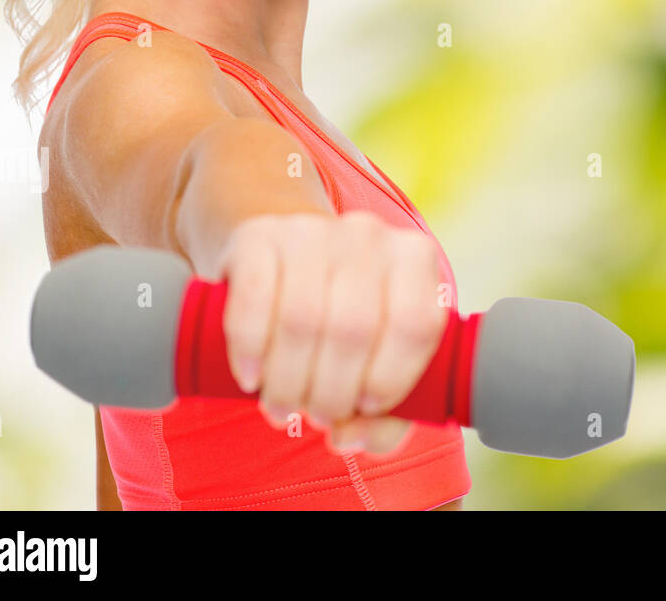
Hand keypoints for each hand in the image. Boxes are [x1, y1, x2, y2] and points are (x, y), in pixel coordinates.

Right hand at [217, 211, 447, 454]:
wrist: (287, 260)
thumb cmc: (344, 319)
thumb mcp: (378, 357)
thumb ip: (386, 412)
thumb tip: (352, 436)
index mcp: (414, 258)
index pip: (416, 324)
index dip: (391, 379)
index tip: (365, 408)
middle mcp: (369, 234)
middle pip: (354, 330)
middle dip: (331, 394)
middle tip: (316, 415)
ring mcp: (312, 230)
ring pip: (302, 320)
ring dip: (288, 383)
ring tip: (283, 406)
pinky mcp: (258, 236)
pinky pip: (253, 300)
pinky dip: (250, 351)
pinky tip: (251, 377)